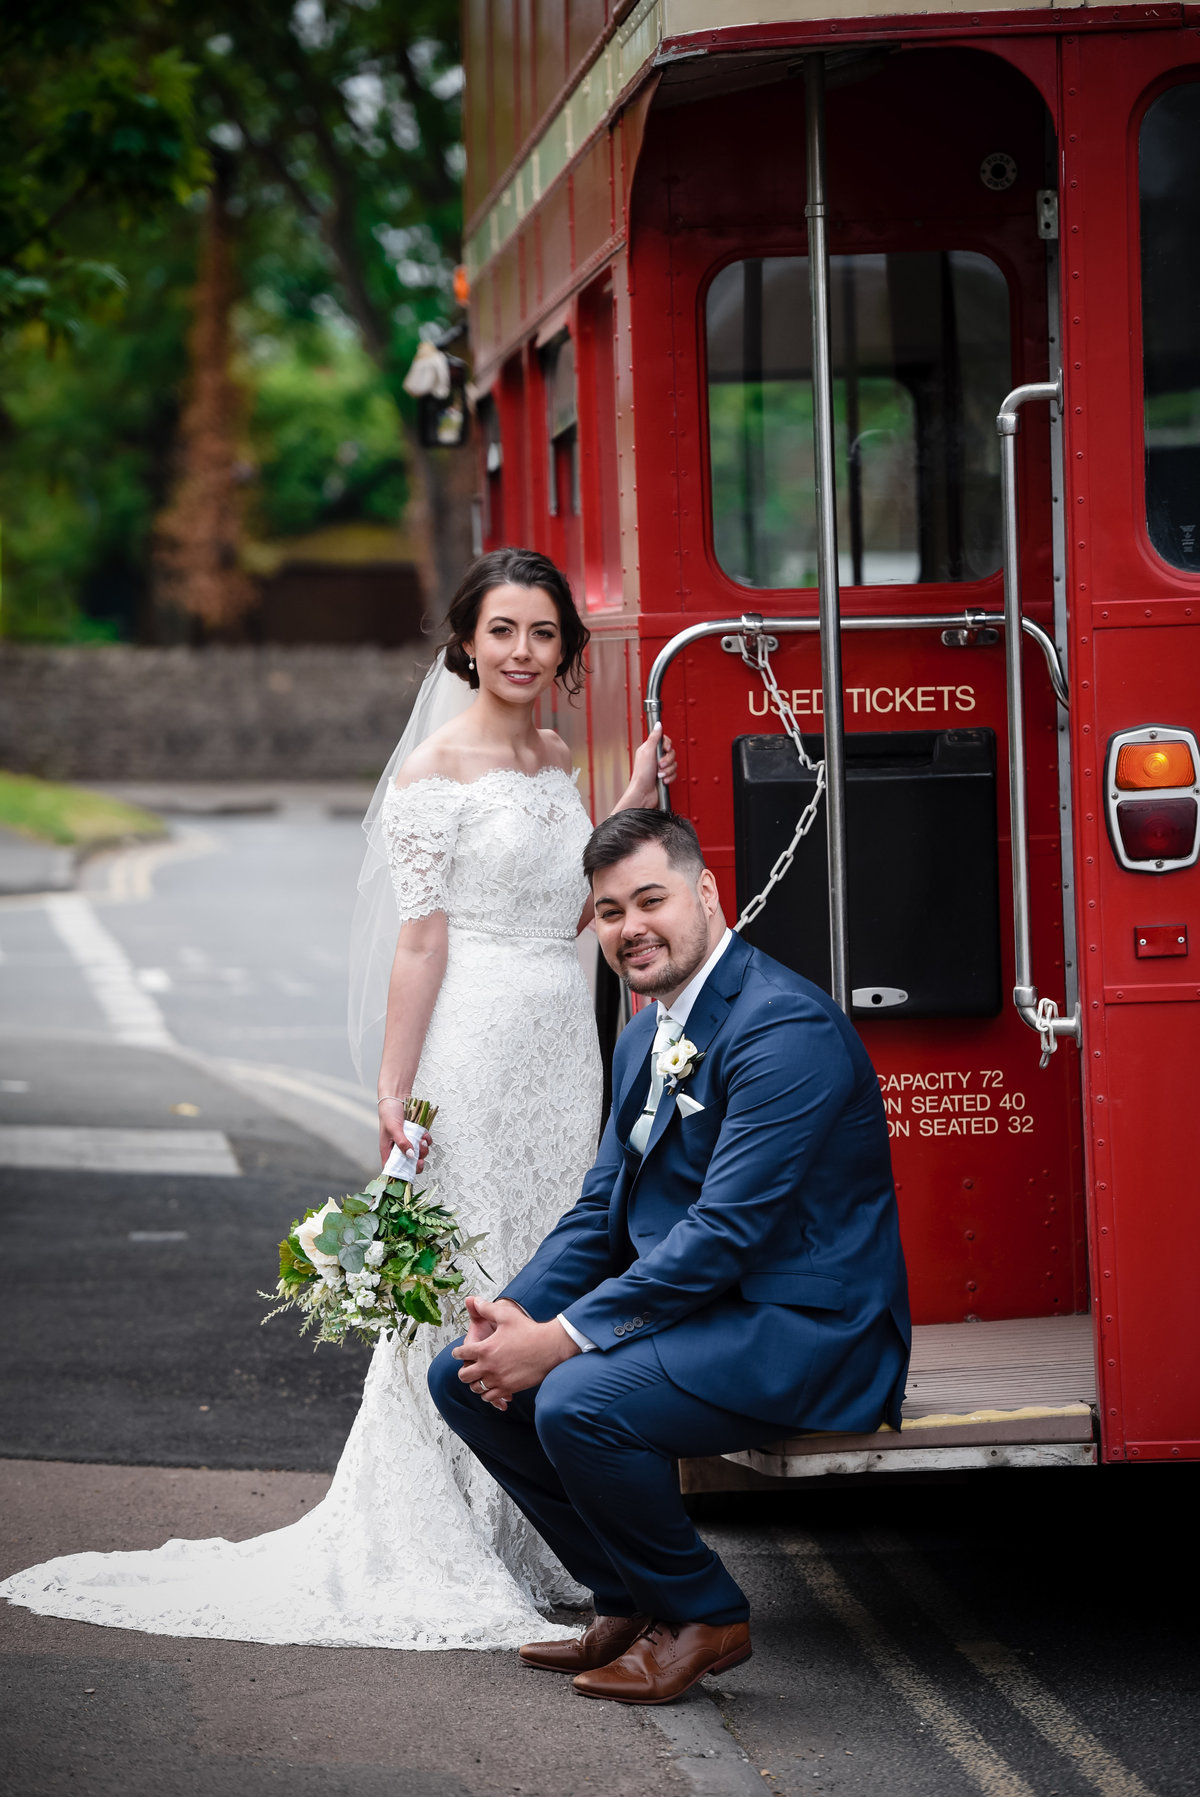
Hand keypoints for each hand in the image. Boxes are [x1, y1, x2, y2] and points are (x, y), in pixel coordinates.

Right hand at [377, 1098, 430, 1172]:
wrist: (396, 1097)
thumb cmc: (388, 1112)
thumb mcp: (394, 1128)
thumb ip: (402, 1142)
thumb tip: (410, 1155)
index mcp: (388, 1150)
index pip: (393, 1167)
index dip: (402, 1173)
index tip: (411, 1172)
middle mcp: (398, 1148)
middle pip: (409, 1163)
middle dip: (417, 1162)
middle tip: (420, 1158)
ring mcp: (408, 1141)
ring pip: (419, 1153)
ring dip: (423, 1149)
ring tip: (422, 1141)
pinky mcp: (415, 1135)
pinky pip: (424, 1142)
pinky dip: (426, 1140)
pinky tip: (424, 1134)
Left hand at [452, 1297, 578, 1408]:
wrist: (549, 1347)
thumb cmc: (529, 1330)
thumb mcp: (506, 1315)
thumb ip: (487, 1309)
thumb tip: (474, 1301)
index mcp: (485, 1348)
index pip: (461, 1354)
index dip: (457, 1353)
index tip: (458, 1353)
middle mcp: (488, 1366)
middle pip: (464, 1375)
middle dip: (464, 1371)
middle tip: (468, 1367)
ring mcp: (498, 1379)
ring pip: (476, 1388)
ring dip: (475, 1383)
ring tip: (479, 1378)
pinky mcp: (509, 1388)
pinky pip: (490, 1397)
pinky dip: (487, 1393)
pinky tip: (491, 1387)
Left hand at [626, 724, 676, 808]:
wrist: (644, 793)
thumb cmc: (642, 775)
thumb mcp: (648, 752)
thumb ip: (655, 737)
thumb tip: (658, 724)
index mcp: (649, 749)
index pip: (664, 740)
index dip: (667, 744)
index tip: (665, 749)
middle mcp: (655, 757)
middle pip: (671, 752)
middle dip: (667, 760)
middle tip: (660, 765)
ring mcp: (660, 767)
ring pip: (674, 763)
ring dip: (668, 770)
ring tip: (660, 775)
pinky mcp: (665, 776)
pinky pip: (674, 773)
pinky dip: (670, 777)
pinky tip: (663, 780)